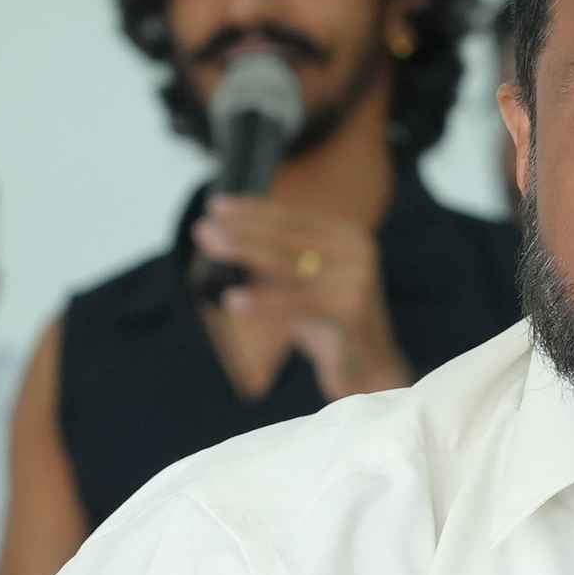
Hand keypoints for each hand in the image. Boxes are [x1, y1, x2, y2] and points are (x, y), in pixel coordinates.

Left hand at [188, 190, 405, 393]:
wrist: (369, 369)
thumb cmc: (328, 324)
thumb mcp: (302, 283)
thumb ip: (274, 260)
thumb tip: (221, 238)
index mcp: (346, 235)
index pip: (291, 216)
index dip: (252, 209)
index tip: (217, 206)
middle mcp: (356, 250)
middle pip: (287, 236)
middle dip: (241, 230)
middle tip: (204, 228)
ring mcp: (356, 279)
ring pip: (289, 263)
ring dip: (245, 253)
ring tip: (213, 247)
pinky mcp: (350, 311)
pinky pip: (296, 304)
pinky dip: (262, 302)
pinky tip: (232, 300)